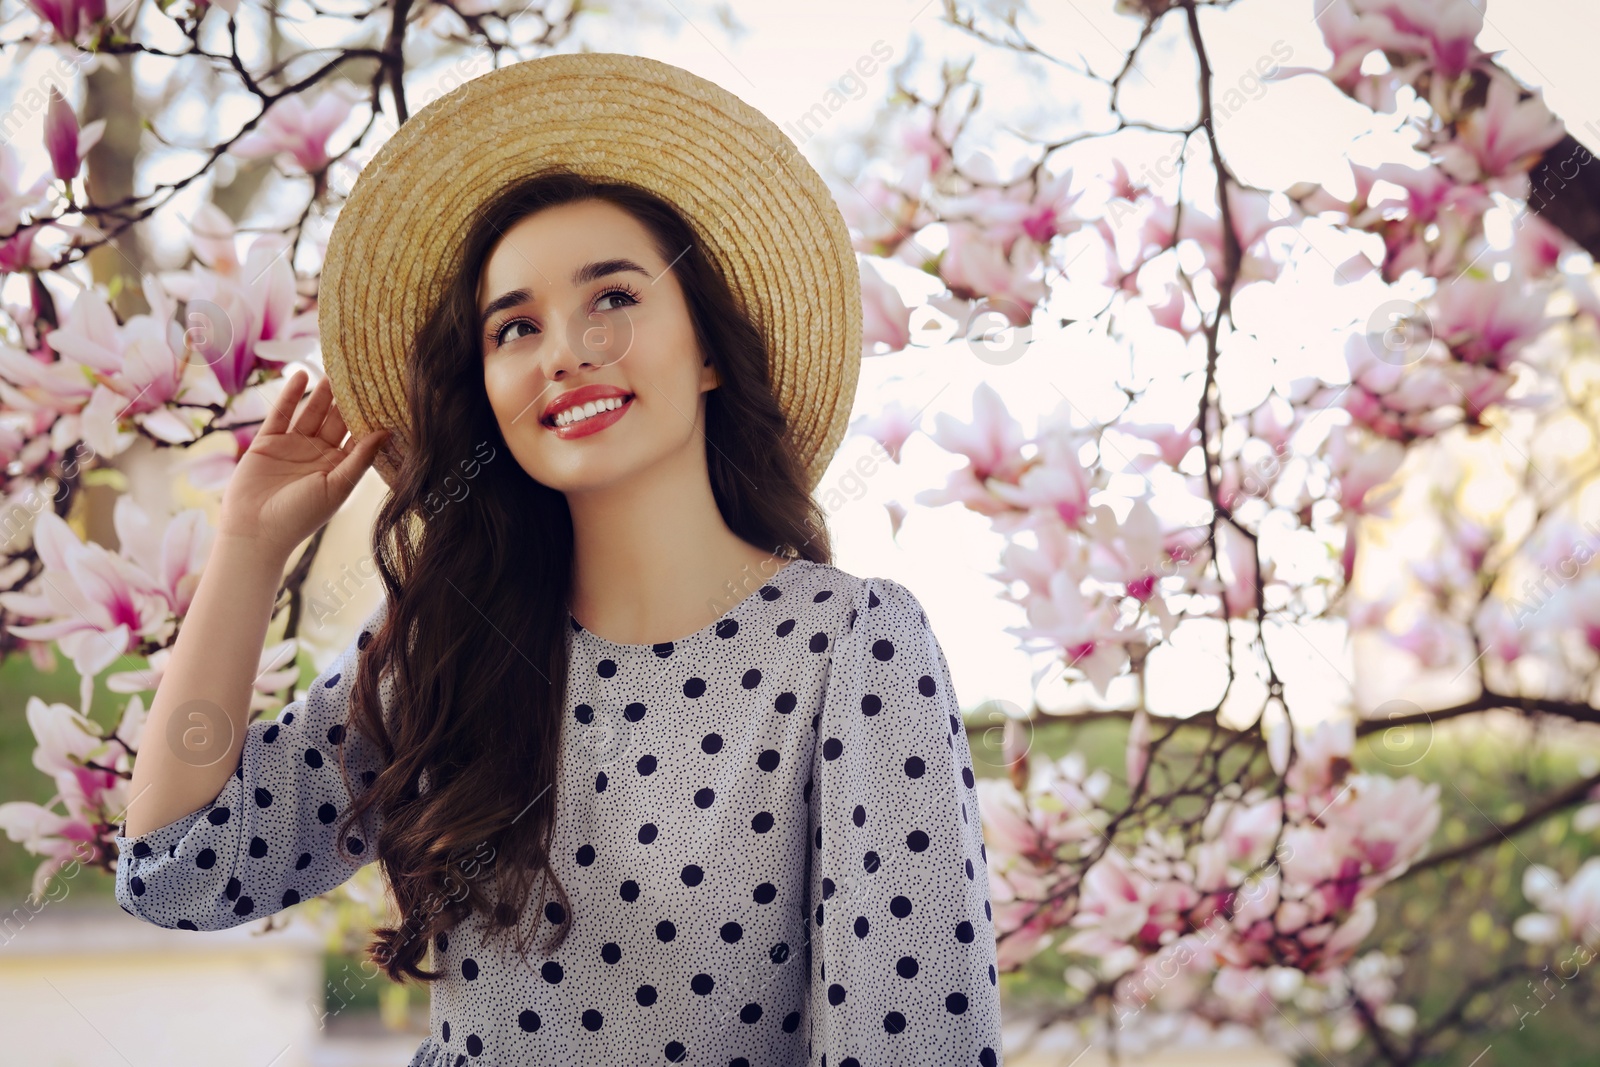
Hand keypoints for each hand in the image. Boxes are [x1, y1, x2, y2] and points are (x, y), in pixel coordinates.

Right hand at [218, 369, 390, 557]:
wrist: (256, 531)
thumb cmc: (301, 516)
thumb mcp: (337, 486)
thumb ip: (359, 459)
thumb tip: (386, 432)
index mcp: (338, 467)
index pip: (356, 436)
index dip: (368, 417)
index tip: (383, 394)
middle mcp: (317, 454)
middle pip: (335, 420)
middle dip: (346, 400)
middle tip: (360, 373)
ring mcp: (292, 447)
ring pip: (311, 413)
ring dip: (322, 394)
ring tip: (335, 371)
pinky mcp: (267, 442)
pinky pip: (281, 414)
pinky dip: (291, 395)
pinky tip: (302, 376)